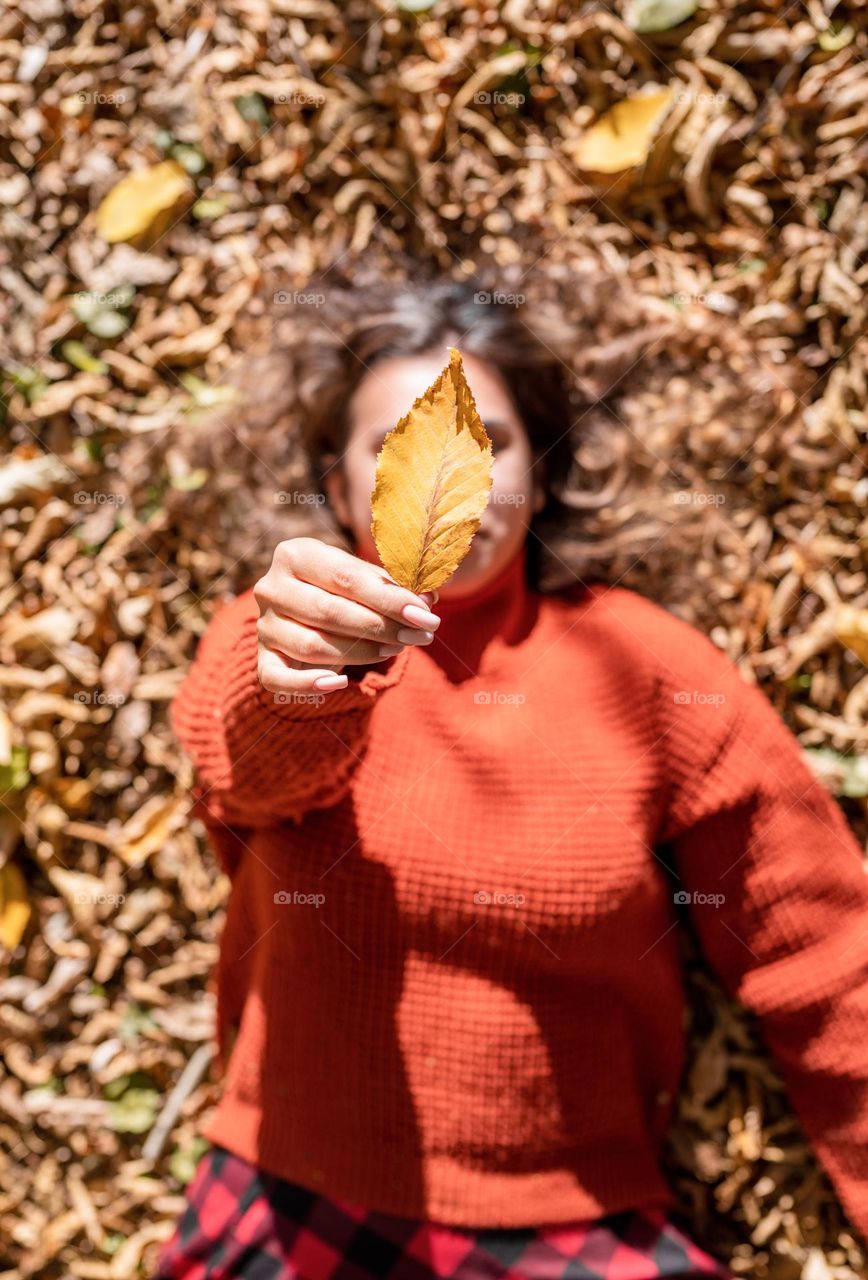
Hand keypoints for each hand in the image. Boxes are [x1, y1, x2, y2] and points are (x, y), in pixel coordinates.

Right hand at [254, 538, 439, 694]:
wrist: (303, 610)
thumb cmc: (341, 590)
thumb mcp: (363, 579)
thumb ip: (392, 587)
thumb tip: (428, 599)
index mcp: (296, 554)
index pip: (346, 577)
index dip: (389, 597)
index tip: (425, 614)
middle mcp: (272, 587)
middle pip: (330, 611)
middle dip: (382, 626)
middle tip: (420, 636)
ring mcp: (264, 625)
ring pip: (313, 646)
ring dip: (361, 653)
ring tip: (396, 648)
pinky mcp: (263, 658)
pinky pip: (278, 679)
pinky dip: (308, 684)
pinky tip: (338, 684)